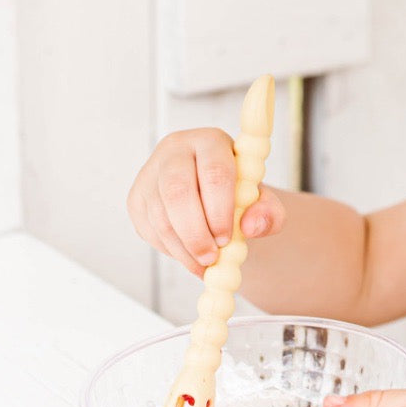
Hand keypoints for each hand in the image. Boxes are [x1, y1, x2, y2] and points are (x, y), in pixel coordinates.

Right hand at [127, 128, 285, 275]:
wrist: (216, 199)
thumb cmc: (242, 196)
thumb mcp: (264, 202)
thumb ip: (269, 213)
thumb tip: (252, 226)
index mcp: (211, 142)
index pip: (214, 172)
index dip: (220, 210)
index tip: (227, 238)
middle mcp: (176, 150)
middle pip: (178, 191)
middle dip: (196, 233)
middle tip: (212, 258)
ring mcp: (151, 173)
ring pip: (161, 215)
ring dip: (183, 248)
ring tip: (205, 264)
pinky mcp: (136, 198)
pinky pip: (149, 229)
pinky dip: (171, 250)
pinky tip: (190, 256)